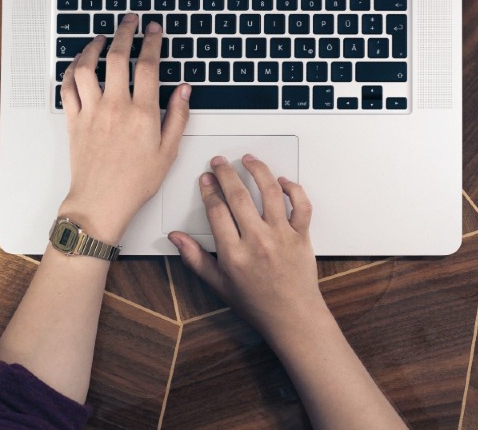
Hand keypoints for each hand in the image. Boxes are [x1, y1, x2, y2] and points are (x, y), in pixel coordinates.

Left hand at [59, 13, 190, 240]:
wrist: (101, 202)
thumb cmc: (135, 182)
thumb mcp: (168, 151)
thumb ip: (178, 116)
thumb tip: (184, 90)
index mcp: (142, 113)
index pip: (148, 66)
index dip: (152, 41)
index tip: (153, 30)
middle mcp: (115, 107)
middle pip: (117, 57)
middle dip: (125, 32)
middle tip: (130, 21)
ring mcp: (91, 111)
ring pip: (87, 67)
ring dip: (93, 46)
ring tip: (102, 37)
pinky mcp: (74, 120)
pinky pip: (67, 86)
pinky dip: (71, 69)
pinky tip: (79, 63)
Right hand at [168, 154, 326, 340]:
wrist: (292, 318)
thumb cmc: (257, 303)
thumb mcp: (218, 284)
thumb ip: (195, 258)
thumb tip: (176, 238)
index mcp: (234, 254)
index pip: (216, 210)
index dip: (209, 189)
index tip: (206, 179)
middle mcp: (258, 241)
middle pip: (238, 195)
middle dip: (225, 173)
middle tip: (219, 162)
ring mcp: (281, 236)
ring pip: (270, 192)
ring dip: (258, 171)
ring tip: (248, 160)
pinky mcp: (301, 236)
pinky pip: (301, 205)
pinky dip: (293, 189)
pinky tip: (282, 181)